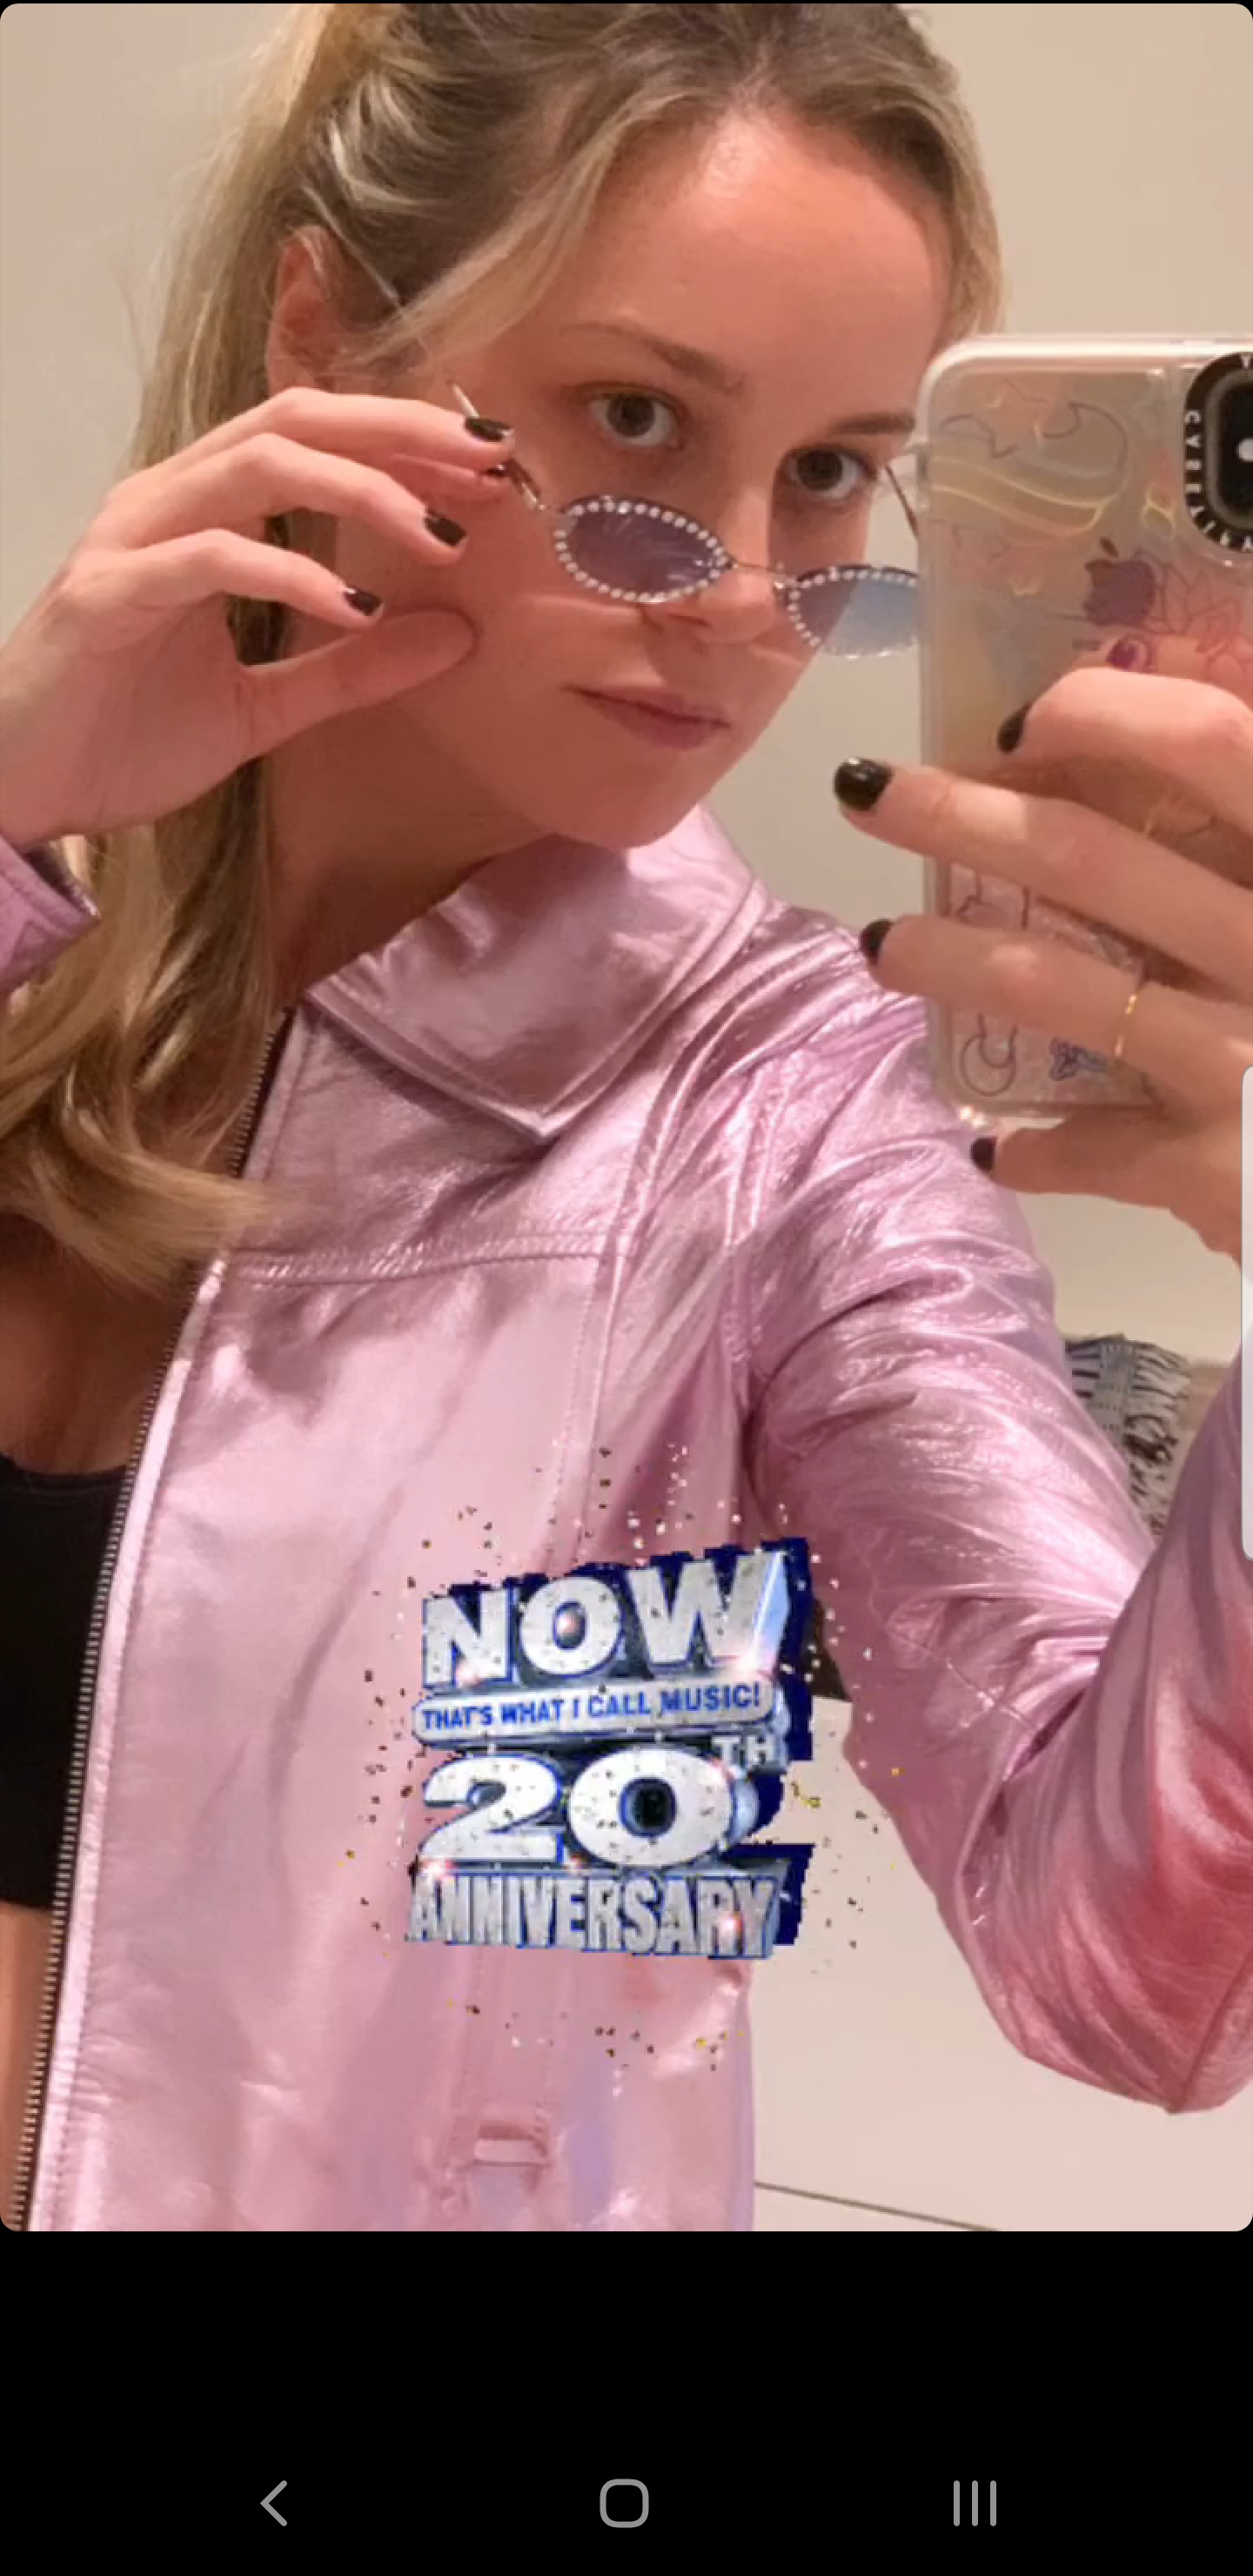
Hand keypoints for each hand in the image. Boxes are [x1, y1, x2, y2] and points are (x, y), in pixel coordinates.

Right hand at [0, 386, 511, 849]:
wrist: (20, 791)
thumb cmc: (125, 738)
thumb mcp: (265, 706)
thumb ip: (353, 669)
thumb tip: (458, 636)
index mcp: (204, 511)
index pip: (317, 438)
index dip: (407, 443)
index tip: (493, 471)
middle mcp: (167, 500)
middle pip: (296, 420)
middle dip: (401, 435)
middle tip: (490, 467)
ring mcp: (132, 538)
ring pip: (257, 466)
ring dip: (362, 492)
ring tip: (440, 538)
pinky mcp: (107, 593)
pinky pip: (210, 557)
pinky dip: (290, 572)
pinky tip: (355, 607)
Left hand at [835, 656, 1252, 1263]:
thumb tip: (1211, 715)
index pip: (1222, 748)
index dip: (1114, 718)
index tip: (1031, 715)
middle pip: (1099, 858)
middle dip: (964, 815)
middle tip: (872, 792)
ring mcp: (1250, 1061)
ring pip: (1065, 988)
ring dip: (954, 957)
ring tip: (880, 946)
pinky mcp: (1228, 1173)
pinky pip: (1104, 1153)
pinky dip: (1042, 1151)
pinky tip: (996, 1146)